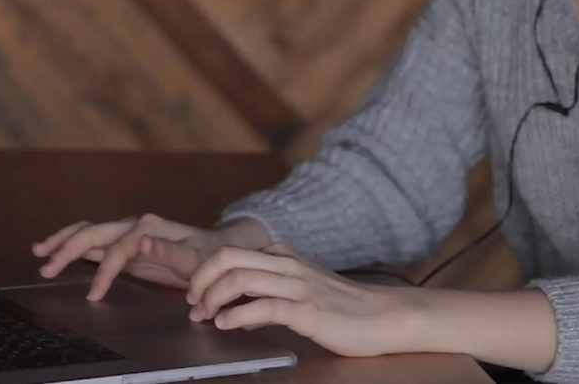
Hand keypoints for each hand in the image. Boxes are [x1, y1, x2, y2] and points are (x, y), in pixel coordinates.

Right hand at [30, 214, 265, 301]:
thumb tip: (143, 243)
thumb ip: (170, 252)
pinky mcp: (123, 242)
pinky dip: (73, 243)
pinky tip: (55, 250)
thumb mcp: (197, 257)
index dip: (104, 272)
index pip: (117, 249)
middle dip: (67, 249)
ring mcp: (126, 232)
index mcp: (149, 228)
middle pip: (93, 232)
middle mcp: (134, 225)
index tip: (94, 296)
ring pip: (88, 232)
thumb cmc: (208, 255)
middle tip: (46, 267)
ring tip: (39, 251)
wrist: (216, 247)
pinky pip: (93, 240)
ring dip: (63, 241)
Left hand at [183, 242, 425, 357]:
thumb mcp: (302, 288)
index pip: (231, 252)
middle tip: (193, 303)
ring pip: (240, 279)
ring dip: (213, 298)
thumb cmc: (344, 306)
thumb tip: (236, 307)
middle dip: (201, 280)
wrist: (385, 316)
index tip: (194, 294)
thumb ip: (270, 291)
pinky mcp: (307, 311)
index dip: (204, 272)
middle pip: (228, 258)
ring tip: (205, 316)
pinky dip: (237, 316)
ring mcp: (298, 286)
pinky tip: (227, 325)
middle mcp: (287, 265)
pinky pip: (263, 307)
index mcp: (283, 256)